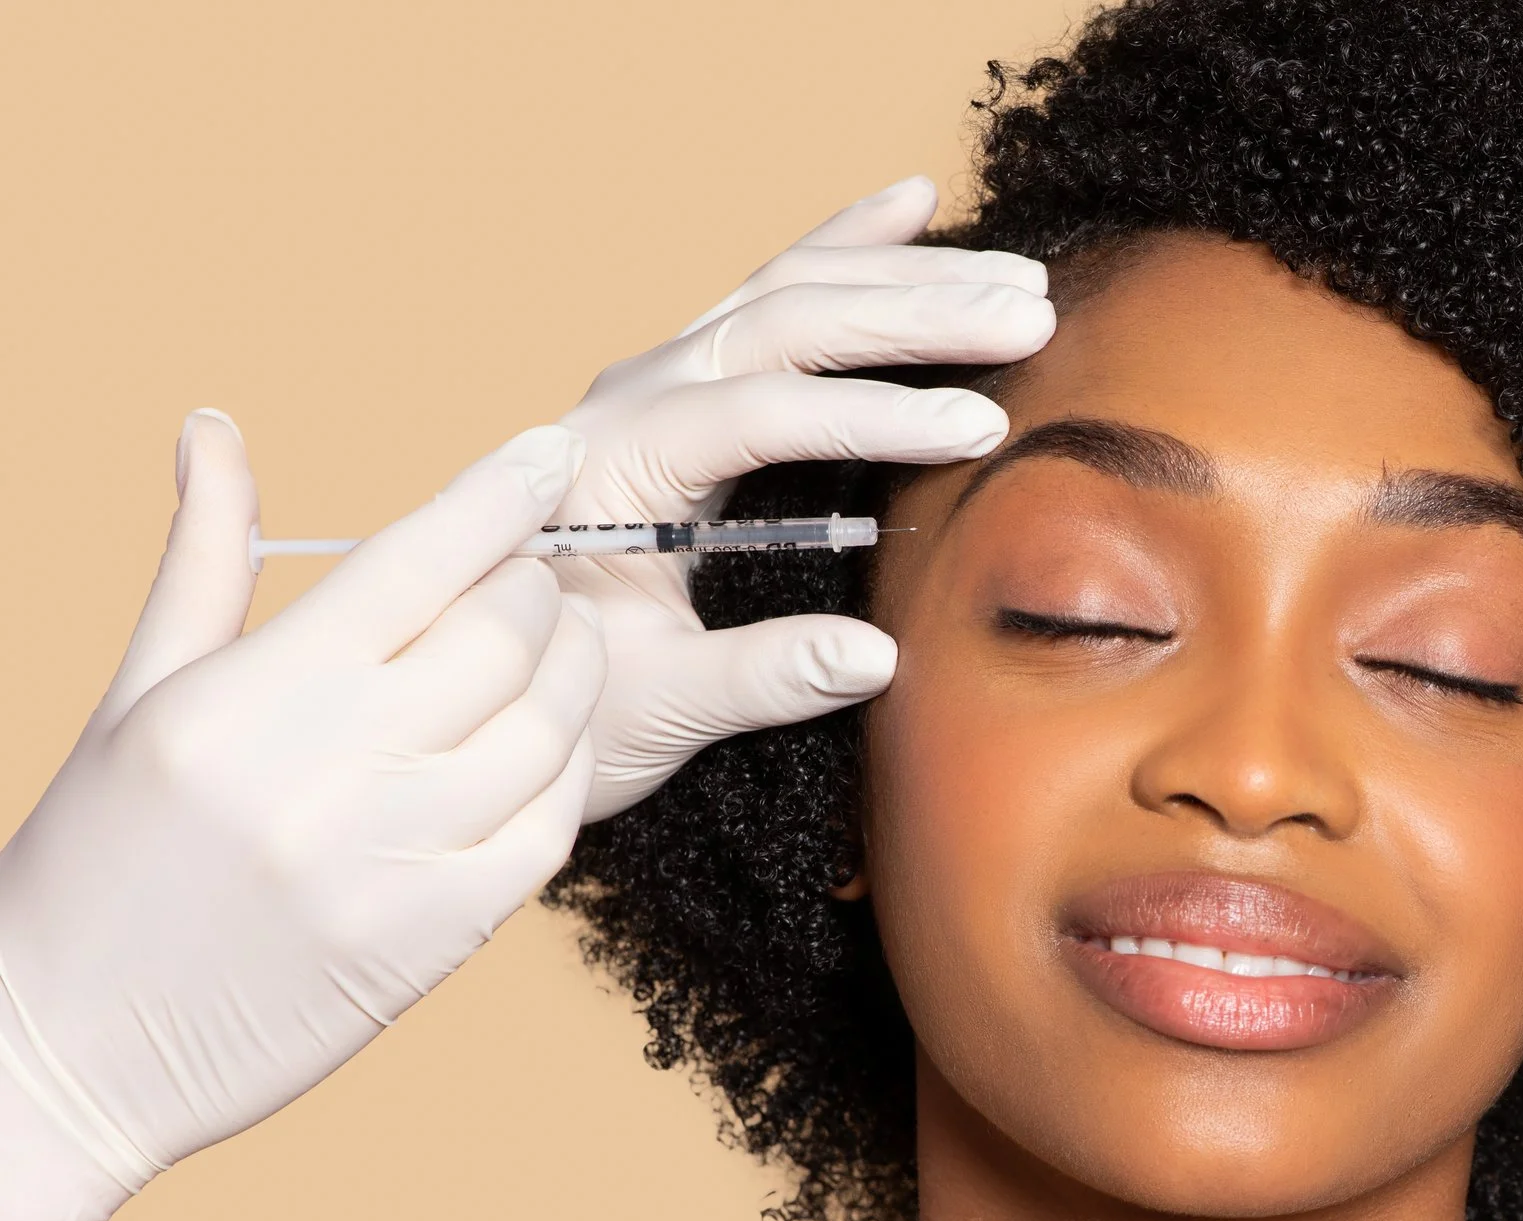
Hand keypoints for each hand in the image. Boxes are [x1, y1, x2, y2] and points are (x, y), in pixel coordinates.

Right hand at [0, 413, 602, 1220]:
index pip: (411, 561)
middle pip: (500, 636)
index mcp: (249, 697)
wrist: (67, 1050)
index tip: (546, 452)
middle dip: (536, 586)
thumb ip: (205, 560)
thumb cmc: (96, 861)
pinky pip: (548, 827)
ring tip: (557, 647)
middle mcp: (329, 771)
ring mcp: (393, 860)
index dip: (496, 494)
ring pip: (546, 728)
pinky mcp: (437, 939)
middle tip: (533, 575)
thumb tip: (214, 426)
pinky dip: (565, 771)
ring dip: (573, 671)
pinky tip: (547, 744)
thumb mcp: (139, 698)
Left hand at [550, 174, 1054, 819]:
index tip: (976, 431)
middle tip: (1028, 320)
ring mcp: (661, 382)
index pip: (757, 413)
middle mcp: (633, 399)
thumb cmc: (563, 699)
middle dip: (915, 315)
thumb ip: (760, 678)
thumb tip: (878, 656)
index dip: (871, 415)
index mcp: (613, 467)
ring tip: (1018, 286)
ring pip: (788, 295)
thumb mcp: (654, 709)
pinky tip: (912, 204)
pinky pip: (771, 298)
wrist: (487, 676)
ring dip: (907, 282)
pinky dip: (846, 250)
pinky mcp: (690, 388)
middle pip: (784, 323)